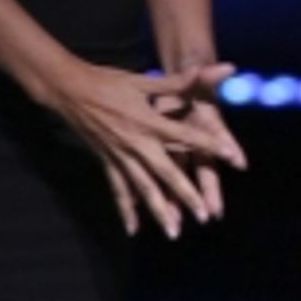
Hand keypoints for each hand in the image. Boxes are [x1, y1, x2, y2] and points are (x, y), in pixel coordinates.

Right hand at [48, 58, 245, 238]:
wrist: (69, 89)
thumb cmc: (109, 82)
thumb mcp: (143, 80)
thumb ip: (176, 82)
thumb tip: (205, 68)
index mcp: (149, 121)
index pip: (186, 135)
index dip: (210, 144)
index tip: (232, 157)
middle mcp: (137, 143)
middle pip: (166, 173)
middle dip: (186, 196)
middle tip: (204, 216)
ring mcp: (120, 156)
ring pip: (143, 188)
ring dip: (159, 210)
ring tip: (174, 232)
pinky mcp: (107, 162)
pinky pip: (118, 189)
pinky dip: (126, 210)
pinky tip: (133, 229)